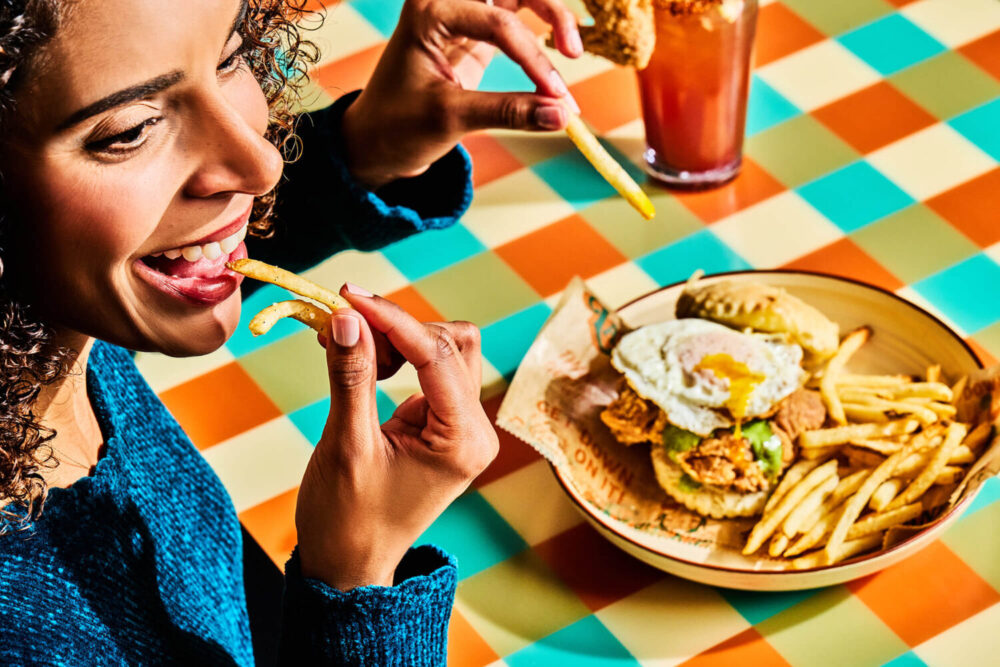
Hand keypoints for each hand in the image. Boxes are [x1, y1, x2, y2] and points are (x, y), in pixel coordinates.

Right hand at [295, 286, 498, 589]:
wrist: (349, 565)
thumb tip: (347, 317)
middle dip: (396, 328)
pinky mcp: (444, 423)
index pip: (436, 355)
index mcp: (463, 441)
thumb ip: (352, 376)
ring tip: (348, 347)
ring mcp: (462, 426)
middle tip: (339, 326)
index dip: (392, 320)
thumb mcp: (346, 444)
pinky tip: (362, 362)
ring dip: (399, 339)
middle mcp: (475, 430)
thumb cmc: (347, 519)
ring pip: (445, 350)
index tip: (348, 297)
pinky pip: (430, 369)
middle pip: (451, 343)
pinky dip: (397, 356)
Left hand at [341, 0, 582, 187]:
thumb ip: (508, 112)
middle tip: (573, 51)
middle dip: (550, 9)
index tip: (556, 97)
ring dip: (551, 14)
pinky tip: (559, 54)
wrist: (374, 141)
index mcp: (430, 11)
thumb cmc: (398, 126)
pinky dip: (541, 34)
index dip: (533, 60)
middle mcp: (446, 2)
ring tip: (572, 50)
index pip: (498, 23)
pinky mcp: (476, 34)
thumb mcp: (451, 119)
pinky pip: (518, 20)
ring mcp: (463, 14)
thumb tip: (562, 116)